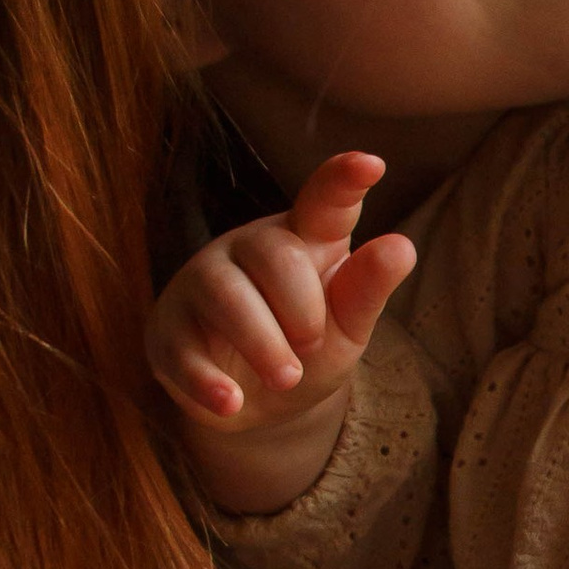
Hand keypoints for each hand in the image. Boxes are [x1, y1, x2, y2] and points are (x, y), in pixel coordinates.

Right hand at [144, 151, 415, 513]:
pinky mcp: (167, 332)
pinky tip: (230, 401)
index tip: (371, 165)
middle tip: (311, 343)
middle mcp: (247, 248)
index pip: (323, 201)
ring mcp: (201, 285)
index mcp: (304, 237)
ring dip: (262, 344)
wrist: (257, 403)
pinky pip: (182, 349)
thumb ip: (367, 289)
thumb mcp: (347, 324)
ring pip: (225, 296)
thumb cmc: (308, 344)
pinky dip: (208, 379)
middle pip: (274, 255)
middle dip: (302, 309)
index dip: (342, 181)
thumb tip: (400, 248)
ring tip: (287, 378)